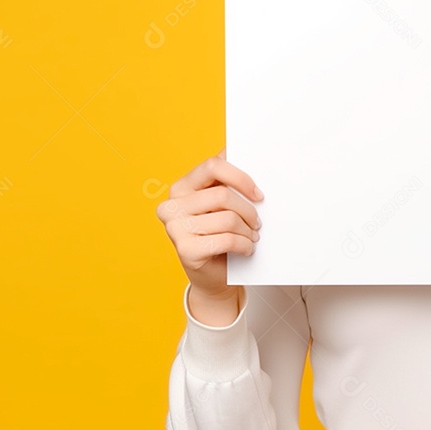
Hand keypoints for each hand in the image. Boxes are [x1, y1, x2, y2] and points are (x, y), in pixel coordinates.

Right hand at [156, 147, 264, 298]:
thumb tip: (249, 153)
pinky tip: (246, 249)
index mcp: (181, 187)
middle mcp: (172, 205)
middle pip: (223, 194)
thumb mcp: (223, 205)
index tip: (258, 194)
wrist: (213, 276)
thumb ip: (228, 182)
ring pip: (228, 218)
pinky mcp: (185, 249)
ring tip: (252, 236)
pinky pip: (226, 239)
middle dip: (248, 210)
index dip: (240, 177)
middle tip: (257, 223)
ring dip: (248, 230)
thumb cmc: (220, 234)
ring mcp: (175, 227)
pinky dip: (244, 245)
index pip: (213, 166)